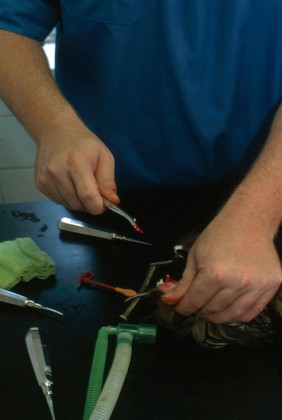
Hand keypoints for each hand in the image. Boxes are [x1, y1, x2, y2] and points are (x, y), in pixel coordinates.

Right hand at [35, 122, 118, 213]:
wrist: (56, 132)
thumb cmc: (82, 143)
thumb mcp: (104, 157)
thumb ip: (108, 181)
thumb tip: (112, 201)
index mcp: (76, 164)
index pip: (88, 197)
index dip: (99, 206)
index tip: (104, 203)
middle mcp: (58, 172)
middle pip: (79, 204)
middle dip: (90, 203)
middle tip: (93, 189)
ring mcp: (47, 179)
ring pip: (69, 205)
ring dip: (79, 201)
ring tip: (80, 183)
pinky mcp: (40, 184)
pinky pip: (59, 201)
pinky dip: (68, 198)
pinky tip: (69, 183)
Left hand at [161, 209, 281, 323]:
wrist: (249, 221)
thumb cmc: (218, 235)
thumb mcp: (195, 256)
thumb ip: (184, 282)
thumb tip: (169, 300)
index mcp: (215, 273)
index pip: (195, 301)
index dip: (185, 307)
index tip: (181, 308)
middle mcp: (237, 282)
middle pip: (213, 309)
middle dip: (200, 310)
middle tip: (197, 306)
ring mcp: (257, 285)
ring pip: (232, 315)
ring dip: (217, 316)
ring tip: (211, 310)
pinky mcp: (271, 285)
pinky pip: (252, 312)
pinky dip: (238, 316)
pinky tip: (229, 309)